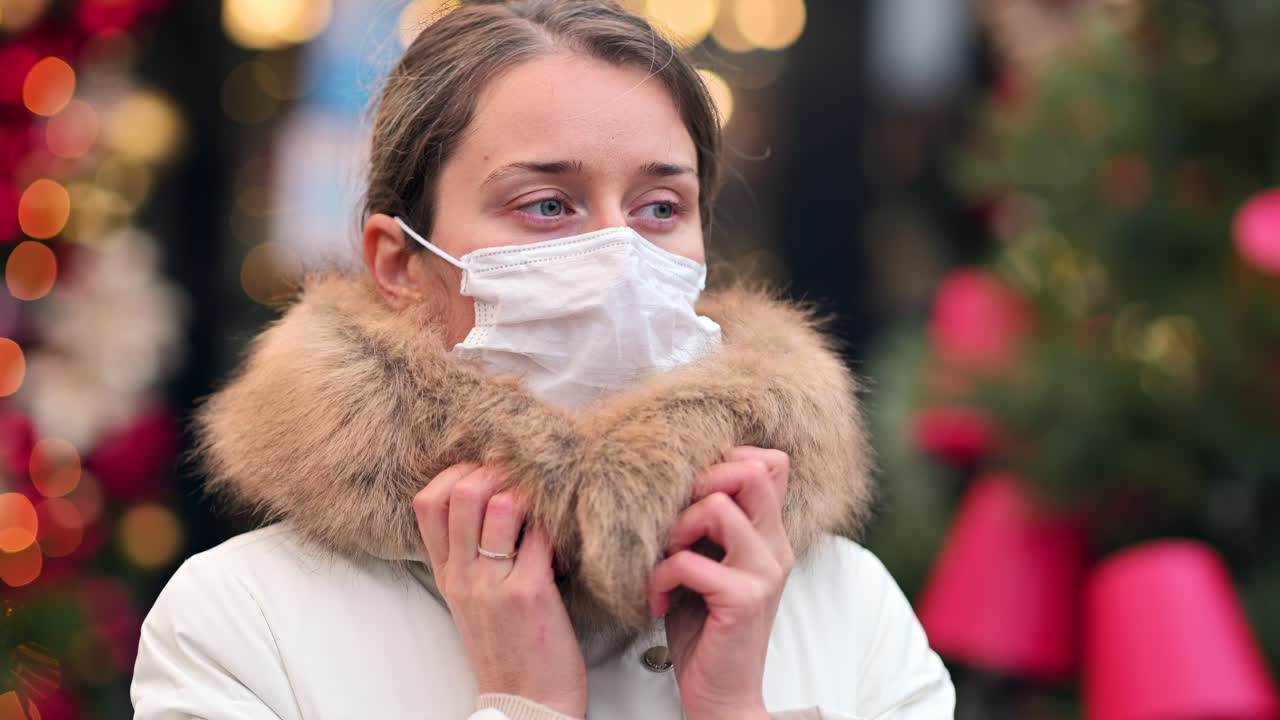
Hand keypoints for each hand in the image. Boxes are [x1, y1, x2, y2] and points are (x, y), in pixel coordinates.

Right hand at [413, 463, 586, 717]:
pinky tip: (566, 534)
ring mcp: (493, 583)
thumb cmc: (511, 652)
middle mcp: (463, 575)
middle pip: (460, 492)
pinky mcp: (529, 592)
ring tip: (545, 502)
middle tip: (523, 477)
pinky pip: (540, 534)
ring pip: (499, 504)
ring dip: (527, 490)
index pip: (427, 502)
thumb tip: (497, 507)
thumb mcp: (475, 602)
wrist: (527, 706)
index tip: (488, 472)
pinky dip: (555, 522)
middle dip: (495, 470)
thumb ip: (475, 558)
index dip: (457, 472)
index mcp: (447, 574)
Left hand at [648, 447, 793, 719]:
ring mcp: (764, 573)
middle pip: (750, 472)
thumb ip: (710, 526)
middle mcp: (775, 548)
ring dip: (674, 530)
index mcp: (770, 536)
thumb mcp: (709, 564)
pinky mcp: (743, 600)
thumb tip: (685, 478)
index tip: (691, 495)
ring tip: (665, 561)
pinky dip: (660, 576)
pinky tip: (658, 599)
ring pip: (716, 508)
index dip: (725, 461)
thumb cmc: (705, 629)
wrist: (722, 695)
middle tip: (673, 523)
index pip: (770, 464)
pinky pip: (688, 561)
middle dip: (699, 483)